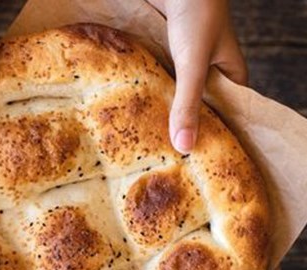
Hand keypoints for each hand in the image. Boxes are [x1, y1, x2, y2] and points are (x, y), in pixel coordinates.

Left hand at [146, 0, 246, 152]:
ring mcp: (182, 64)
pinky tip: (129, 115)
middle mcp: (207, 72)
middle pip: (195, 109)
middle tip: (161, 163)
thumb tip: (185, 146)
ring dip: (158, 114)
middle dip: (179, 130)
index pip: (224, 117)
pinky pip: (153, 80)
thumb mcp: (193, 64)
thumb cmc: (196, 14)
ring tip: (142, 147)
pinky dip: (144, 94)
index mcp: (229, 76)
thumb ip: (188, 103)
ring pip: (171, 96)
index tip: (194, 166)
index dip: (211, 139)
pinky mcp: (160, 55)